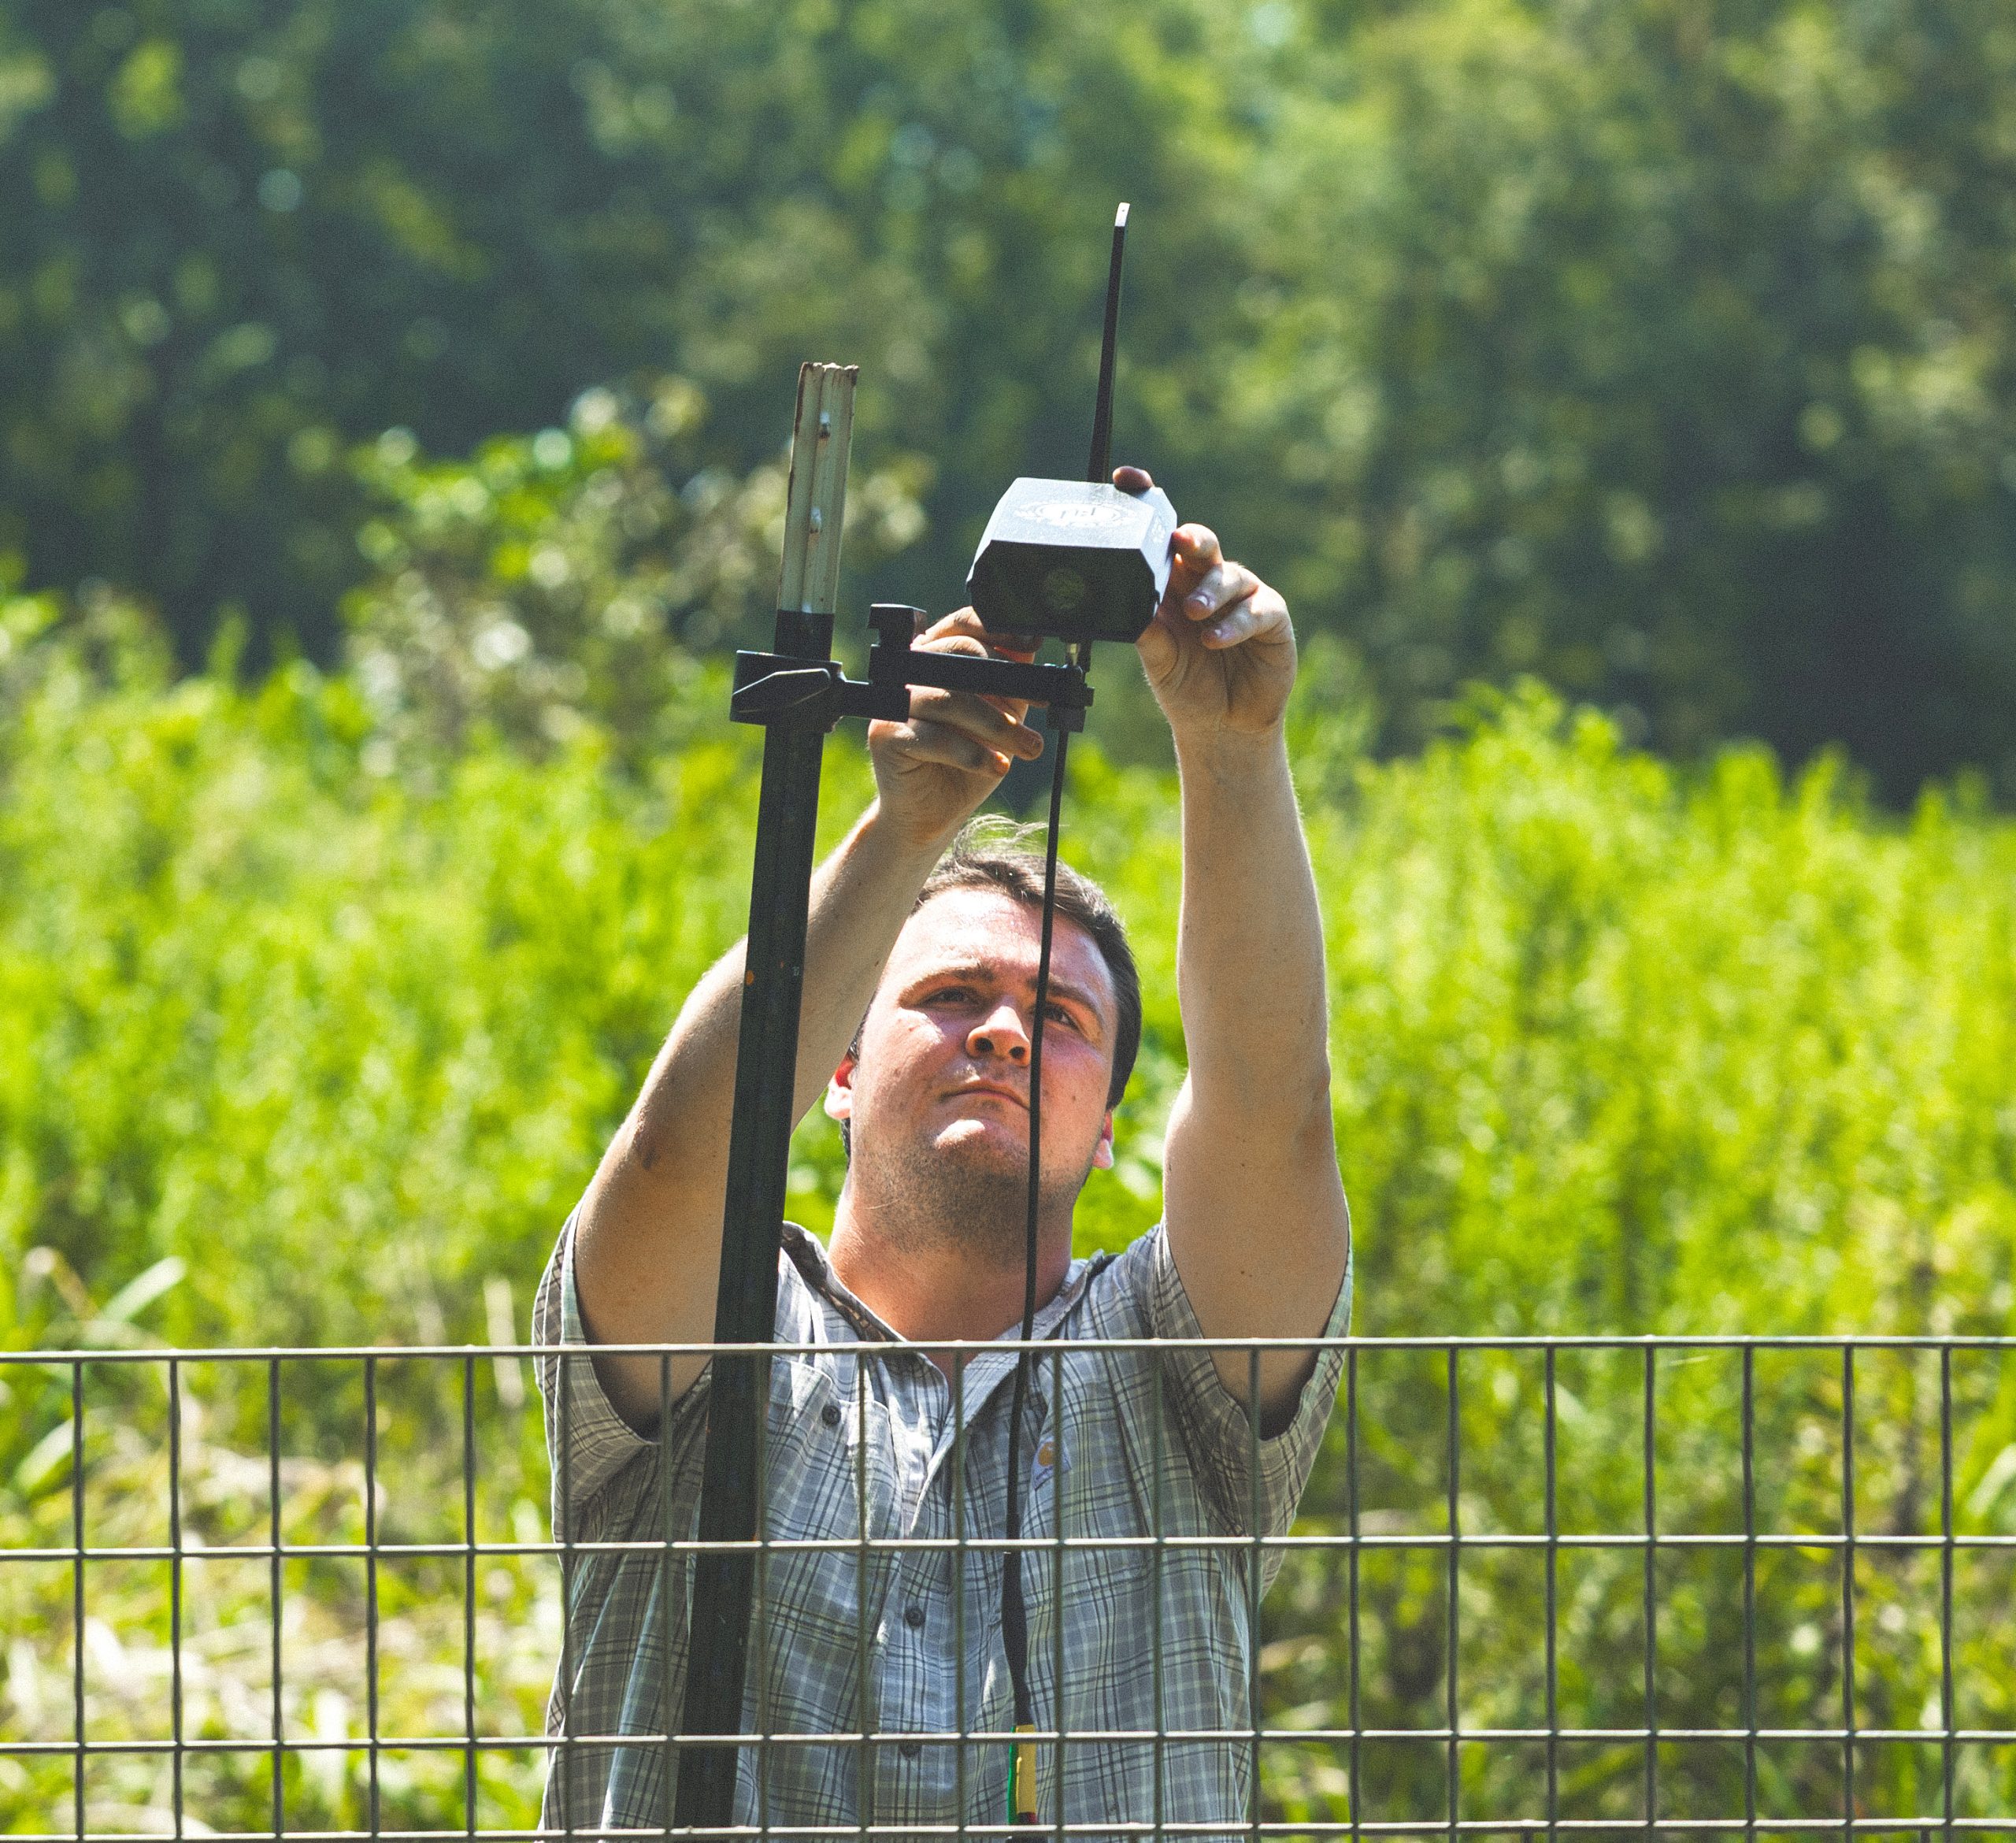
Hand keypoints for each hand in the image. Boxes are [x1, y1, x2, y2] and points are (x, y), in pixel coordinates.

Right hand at [866, 608, 1047, 848]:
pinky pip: (935, 737)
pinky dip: (973, 753)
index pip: (961, 624)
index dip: (997, 630)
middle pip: (960, 656)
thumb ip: (1010, 680)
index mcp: (934, 656)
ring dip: (997, 726)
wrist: (933, 811)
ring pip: (951, 699)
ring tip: (1027, 747)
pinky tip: (996, 766)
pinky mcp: (885, 735)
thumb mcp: (999, 714)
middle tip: (1040, 707)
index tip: (1032, 644)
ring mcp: (892, 702)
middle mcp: (908, 672)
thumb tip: (1030, 643)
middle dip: (1007, 687)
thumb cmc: (964, 758)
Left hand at [1120, 466, 1296, 740]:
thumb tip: (1126, 609)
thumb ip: (1147, 633)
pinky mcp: (1271, 618)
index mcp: (1174, 583)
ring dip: (1211, 592)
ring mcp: (1242, 597)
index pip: (1162, 539)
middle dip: (1191, 538)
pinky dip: (1235, 623)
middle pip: (1201, 544)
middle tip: (1179, 541)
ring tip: (1195, 614)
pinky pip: (1257, 610)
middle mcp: (1208, 582)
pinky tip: (1216, 638)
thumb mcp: (1159, 660)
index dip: (1148, 505)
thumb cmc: (1187, 686)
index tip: (1126, 480)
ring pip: (1229, 575)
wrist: (1222, 727)